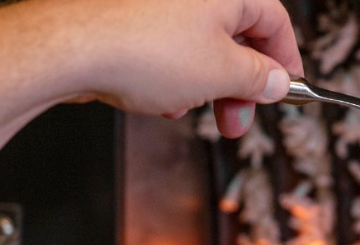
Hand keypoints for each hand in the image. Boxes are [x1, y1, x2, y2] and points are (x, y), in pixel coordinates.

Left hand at [0, 0, 302, 175]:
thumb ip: (257, 79)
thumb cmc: (142, 50)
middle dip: (240, 86)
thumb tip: (275, 82)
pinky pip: (168, 54)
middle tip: (239, 119)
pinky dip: (174, 80)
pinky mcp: (133, 25)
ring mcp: (160, 8)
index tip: (285, 90)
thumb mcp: (221, 73)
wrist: (73, 49)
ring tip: (196, 110)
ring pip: (199, 50)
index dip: (285, 60)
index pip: (274, 21)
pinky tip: (164, 102)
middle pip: (236, 39)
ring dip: (205, 87)